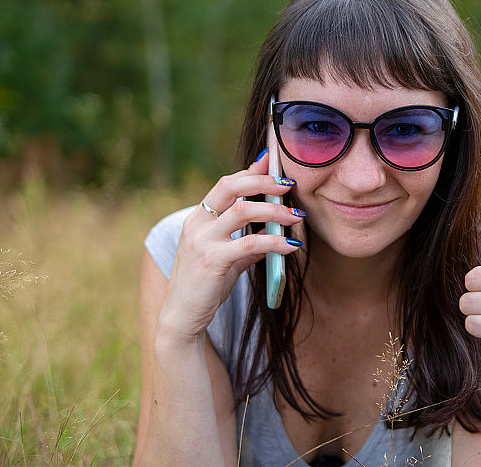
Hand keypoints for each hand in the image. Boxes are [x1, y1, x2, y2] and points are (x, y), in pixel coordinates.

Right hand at [158, 150, 304, 340]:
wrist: (182, 318)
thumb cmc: (205, 286)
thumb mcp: (227, 258)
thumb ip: (247, 241)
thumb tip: (274, 229)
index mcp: (198, 218)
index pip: (226, 184)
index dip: (251, 172)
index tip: (274, 163)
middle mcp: (197, 224)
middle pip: (231, 186)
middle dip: (264, 180)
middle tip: (289, 184)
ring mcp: (202, 241)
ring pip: (244, 211)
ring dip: (275, 211)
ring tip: (297, 216)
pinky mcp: (212, 261)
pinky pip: (251, 243)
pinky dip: (275, 242)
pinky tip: (291, 246)